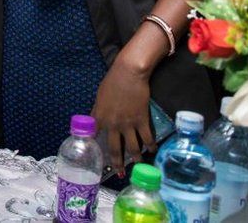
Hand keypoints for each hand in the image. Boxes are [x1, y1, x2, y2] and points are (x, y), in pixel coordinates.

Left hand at [91, 57, 155, 176]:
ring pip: (132, 148)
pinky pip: (147, 138)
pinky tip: (152, 151)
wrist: (129, 74)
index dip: (95, 149)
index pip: (94, 138)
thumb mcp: (99, 97)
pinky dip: (150, 146)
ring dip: (136, 158)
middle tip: (120, 173)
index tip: (96, 158)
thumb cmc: (112, 82)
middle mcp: (112, 124)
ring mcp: (128, 124)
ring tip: (138, 165)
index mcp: (99, 117)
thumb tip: (96, 120)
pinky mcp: (142, 120)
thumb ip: (98, 111)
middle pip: (115, 149)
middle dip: (118, 163)